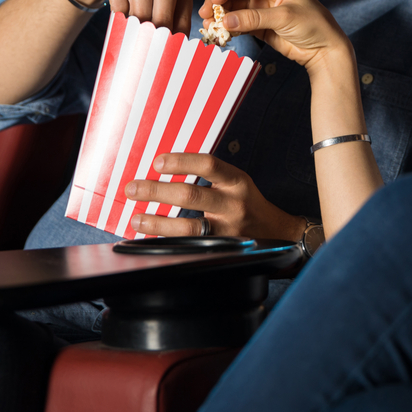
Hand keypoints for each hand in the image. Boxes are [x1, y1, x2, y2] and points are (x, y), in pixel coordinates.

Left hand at [125, 153, 306, 239]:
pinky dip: (168, 241)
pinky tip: (152, 237)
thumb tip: (165, 168)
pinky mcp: (222, 249)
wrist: (278, 233)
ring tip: (136, 218)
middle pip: (190, 196)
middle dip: (156, 191)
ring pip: (187, 228)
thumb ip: (210, 176)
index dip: (181, 161)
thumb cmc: (248, 203)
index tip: (157, 162)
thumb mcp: (237, 182)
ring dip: (156, 223)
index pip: (208, 164)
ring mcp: (227, 230)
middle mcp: (233, 204)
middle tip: (133, 188)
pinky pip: (189, 247)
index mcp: (237, 181)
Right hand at [201, 0, 352, 73]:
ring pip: (234, 8)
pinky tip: (219, 33)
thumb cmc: (313, 26)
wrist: (324, 50)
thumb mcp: (284, 18)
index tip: (214, 0)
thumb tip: (225, 20)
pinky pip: (239, 23)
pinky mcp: (259, 24)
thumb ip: (254, 18)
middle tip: (204, 15)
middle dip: (219, 3)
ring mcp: (262, 7)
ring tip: (208, 27)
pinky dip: (228, 28)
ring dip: (221, 17)